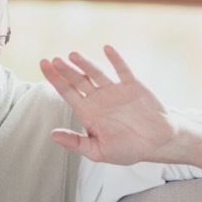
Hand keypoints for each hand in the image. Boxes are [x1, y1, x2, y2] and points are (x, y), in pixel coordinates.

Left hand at [39, 45, 178, 165]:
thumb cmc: (126, 149)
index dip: (55, 79)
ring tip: (73, 55)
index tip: (44, 65)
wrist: (156, 143)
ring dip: (86, 63)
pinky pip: (123, 70)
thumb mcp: (98, 152)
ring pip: (97, 73)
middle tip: (54, 61)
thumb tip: (52, 135)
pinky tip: (107, 49)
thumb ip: (76, 143)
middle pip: (78, 80)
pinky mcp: (133, 85)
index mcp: (88, 112)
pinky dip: (116, 59)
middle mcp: (98, 97)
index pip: (67, 92)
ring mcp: (115, 89)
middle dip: (66, 70)